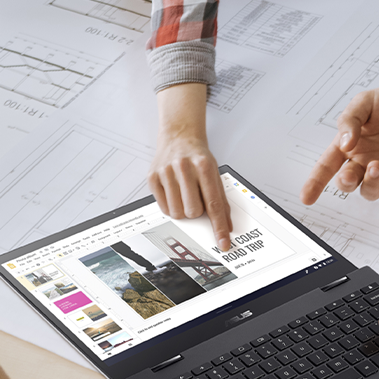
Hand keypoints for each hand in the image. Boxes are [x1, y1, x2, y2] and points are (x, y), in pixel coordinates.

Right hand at [149, 84, 232, 249]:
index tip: (222, 242)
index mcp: (204, 166)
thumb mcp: (215, 172)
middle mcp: (184, 167)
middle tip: (196, 198)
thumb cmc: (198, 156)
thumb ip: (221, 199)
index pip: (214, 204)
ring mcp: (166, 172)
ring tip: (185, 194)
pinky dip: (171, 206)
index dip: (219, 226)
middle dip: (197, 212)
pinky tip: (174, 191)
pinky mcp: (153, 177)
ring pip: (177, 213)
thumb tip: (226, 225)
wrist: (179, 136)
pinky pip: (164, 208)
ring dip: (183, 210)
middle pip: (193, 211)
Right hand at [300, 81, 378, 204]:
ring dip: (371, 184)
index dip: (315, 183)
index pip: (327, 166)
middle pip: (347, 183)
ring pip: (370, 191)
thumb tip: (345, 144)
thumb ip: (350, 121)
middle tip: (351, 173)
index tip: (306, 198)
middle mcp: (364, 159)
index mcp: (349, 144)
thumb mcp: (364, 102)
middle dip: (346, 183)